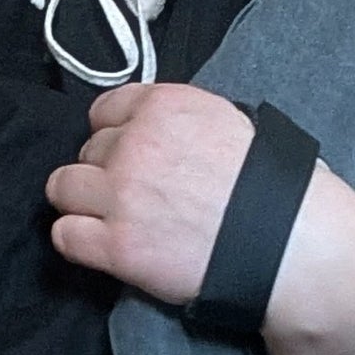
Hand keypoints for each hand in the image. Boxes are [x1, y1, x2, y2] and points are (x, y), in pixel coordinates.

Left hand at [44, 83, 354, 354]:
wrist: (292, 246)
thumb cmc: (276, 190)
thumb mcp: (235, 123)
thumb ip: (185, 120)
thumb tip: (158, 126)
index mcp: (166, 106)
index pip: (104, 110)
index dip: (114, 135)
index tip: (128, 155)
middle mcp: (137, 144)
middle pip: (87, 151)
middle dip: (104, 172)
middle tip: (133, 198)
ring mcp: (123, 195)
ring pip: (63, 187)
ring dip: (81, 203)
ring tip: (109, 221)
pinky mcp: (117, 246)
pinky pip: (65, 235)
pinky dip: (77, 241)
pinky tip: (101, 247)